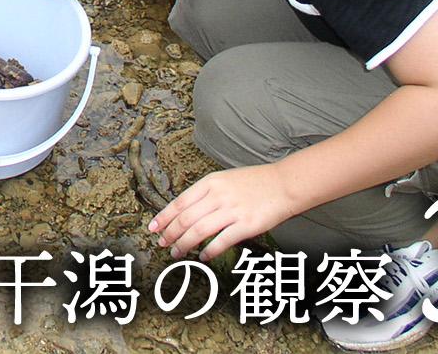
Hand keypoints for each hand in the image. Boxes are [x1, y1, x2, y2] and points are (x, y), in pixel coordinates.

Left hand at [148, 164, 300, 261]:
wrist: (284, 184)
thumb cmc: (254, 183)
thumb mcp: (225, 180)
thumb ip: (205, 194)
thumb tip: (184, 212)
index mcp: (211, 183)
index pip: (180, 202)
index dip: (164, 217)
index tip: (153, 228)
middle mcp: (218, 196)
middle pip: (185, 219)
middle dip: (170, 234)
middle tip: (162, 244)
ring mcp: (232, 211)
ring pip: (198, 231)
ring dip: (184, 244)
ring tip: (177, 253)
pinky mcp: (246, 225)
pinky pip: (221, 241)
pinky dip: (209, 252)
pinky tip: (203, 258)